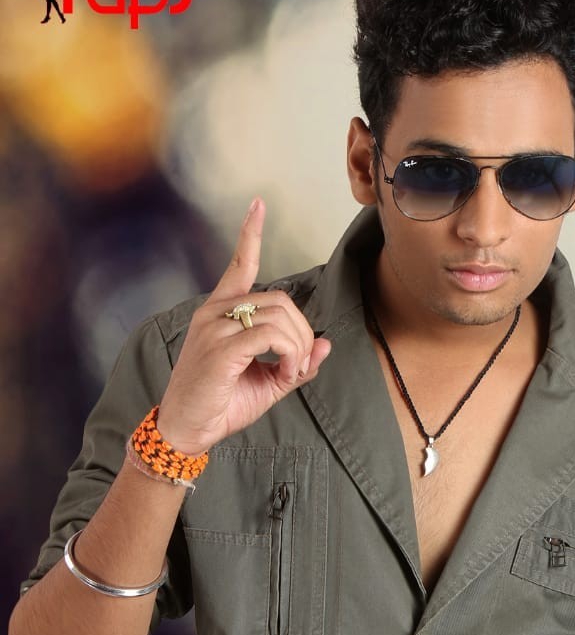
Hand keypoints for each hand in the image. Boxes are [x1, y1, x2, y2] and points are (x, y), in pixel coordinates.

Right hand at [156, 197, 331, 454]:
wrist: (188, 430)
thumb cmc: (222, 404)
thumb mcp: (267, 382)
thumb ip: (296, 362)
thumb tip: (326, 344)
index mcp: (221, 312)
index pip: (238, 265)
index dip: (250, 234)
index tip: (258, 204)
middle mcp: (215, 313)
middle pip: (281, 300)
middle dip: (302, 333)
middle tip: (298, 366)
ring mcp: (215, 329)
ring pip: (279, 318)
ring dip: (297, 348)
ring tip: (289, 374)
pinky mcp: (220, 349)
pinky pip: (270, 338)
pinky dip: (288, 356)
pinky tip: (283, 375)